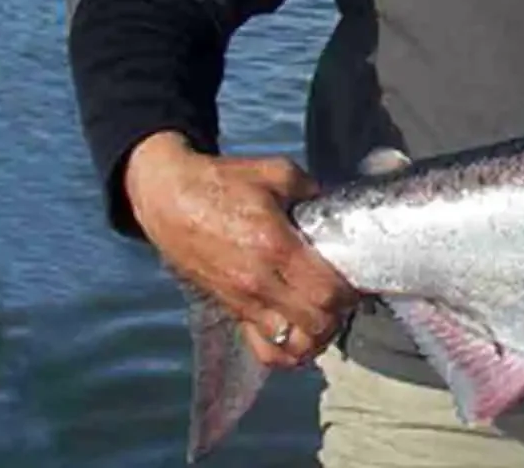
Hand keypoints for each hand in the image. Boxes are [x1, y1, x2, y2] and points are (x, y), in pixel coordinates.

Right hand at [124, 131, 359, 369]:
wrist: (169, 199)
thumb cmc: (222, 183)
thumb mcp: (276, 172)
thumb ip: (311, 190)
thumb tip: (335, 205)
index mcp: (275, 246)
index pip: (326, 292)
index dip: (349, 293)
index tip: (354, 282)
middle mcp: (259, 281)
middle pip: (315, 323)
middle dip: (338, 315)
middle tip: (344, 299)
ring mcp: (242, 300)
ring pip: (290, 345)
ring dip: (317, 337)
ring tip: (325, 317)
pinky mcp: (230, 309)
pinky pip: (262, 350)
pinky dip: (286, 352)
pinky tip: (299, 333)